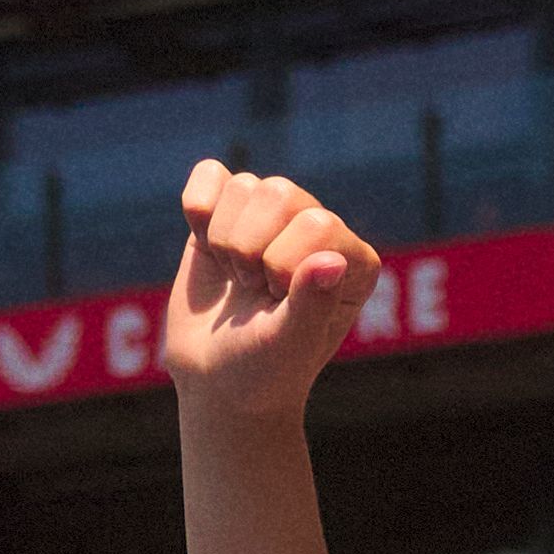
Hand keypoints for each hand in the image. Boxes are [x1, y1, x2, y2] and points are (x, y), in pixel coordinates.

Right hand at [164, 160, 382, 421]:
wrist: (217, 378)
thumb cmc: (265, 369)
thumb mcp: (290, 344)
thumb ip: (312, 303)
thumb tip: (332, 260)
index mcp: (354, 261)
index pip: (317, 224)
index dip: (282, 266)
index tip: (277, 303)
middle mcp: (321, 231)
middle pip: (280, 194)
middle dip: (250, 250)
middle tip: (254, 291)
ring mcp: (275, 218)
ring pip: (245, 186)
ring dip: (226, 240)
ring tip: (238, 279)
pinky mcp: (230, 213)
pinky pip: (211, 175)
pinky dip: (198, 209)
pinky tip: (205, 242)